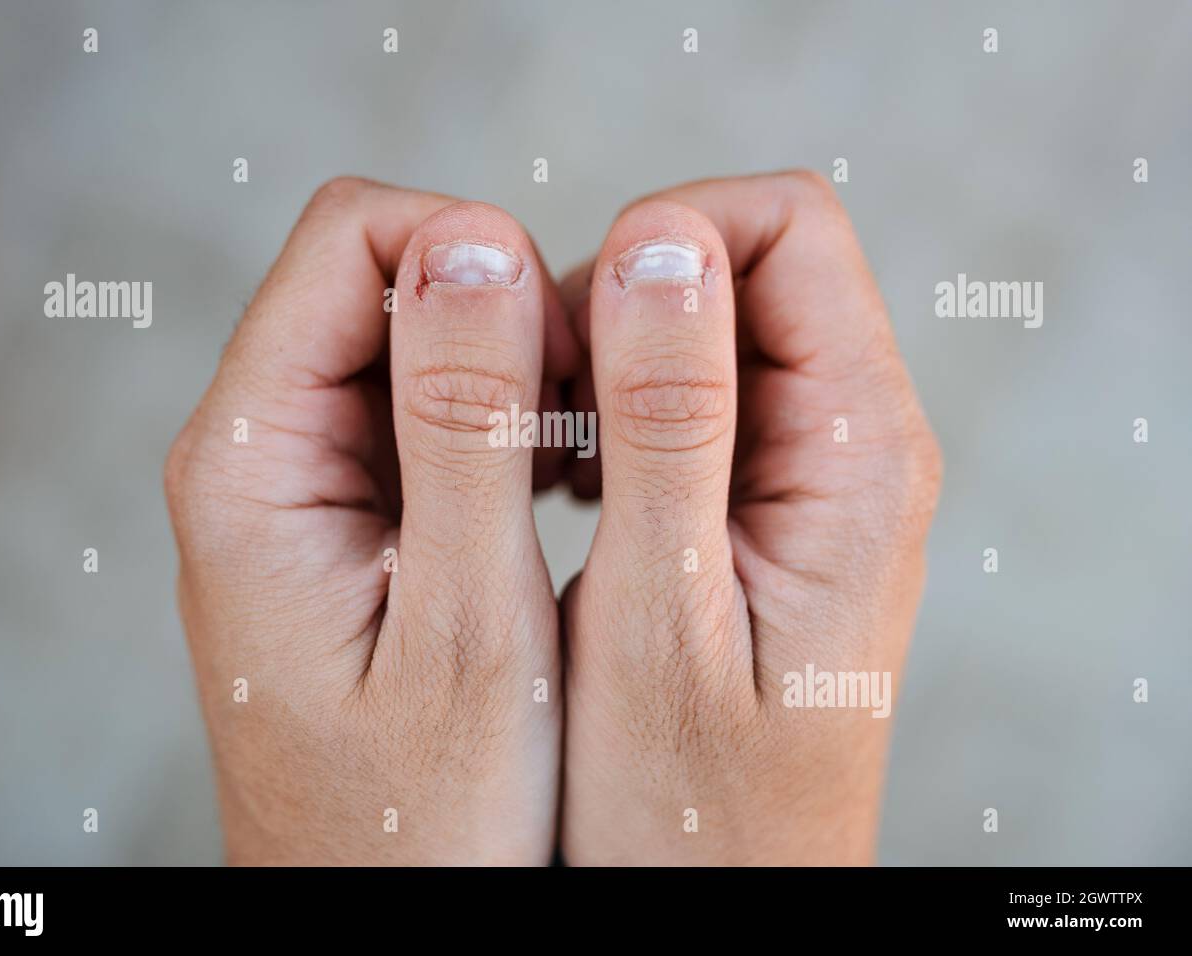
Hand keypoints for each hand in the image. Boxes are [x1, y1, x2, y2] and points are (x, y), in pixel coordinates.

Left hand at [164, 179, 576, 863]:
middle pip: (382, 276)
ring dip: (513, 371)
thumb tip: (474, 241)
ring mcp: (298, 482)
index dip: (479, 254)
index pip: (354, 236)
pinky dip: (503, 422)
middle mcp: (257, 450)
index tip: (571, 353)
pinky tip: (554, 491)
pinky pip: (422, 410)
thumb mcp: (464, 626)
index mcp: (254, 458)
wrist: (376, 914)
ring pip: (413, 340)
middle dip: (505, 315)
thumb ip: (465, 426)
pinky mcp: (342, 514)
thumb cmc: (420, 816)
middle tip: (585, 428)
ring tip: (578, 468)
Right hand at [557, 172, 941, 864]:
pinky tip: (573, 485)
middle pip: (744, 264)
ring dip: (610, 359)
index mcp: (855, 449)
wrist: (729, 897)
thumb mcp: (663, 611)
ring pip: (708, 327)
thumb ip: (669, 418)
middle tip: (544, 416)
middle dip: (621, 302)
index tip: (565, 334)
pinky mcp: (770, 505)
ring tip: (552, 461)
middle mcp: (856, 442)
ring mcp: (815, 473)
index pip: (784, 223)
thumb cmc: (691, 801)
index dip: (662, 237)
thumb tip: (659, 240)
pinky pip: (696, 396)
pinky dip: (616, 409)